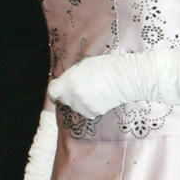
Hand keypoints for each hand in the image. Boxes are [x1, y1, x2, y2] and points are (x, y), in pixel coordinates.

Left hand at [48, 44, 179, 118]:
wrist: (127, 78)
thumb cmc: (106, 66)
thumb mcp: (84, 65)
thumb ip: (71, 76)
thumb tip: (65, 83)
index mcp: (69, 83)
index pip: (52, 92)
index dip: (56, 89)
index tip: (59, 88)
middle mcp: (73, 98)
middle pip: (63, 100)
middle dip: (69, 94)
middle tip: (81, 86)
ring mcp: (83, 107)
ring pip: (75, 106)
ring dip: (80, 101)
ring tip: (93, 90)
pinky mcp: (93, 113)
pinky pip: (86, 110)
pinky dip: (91, 105)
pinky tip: (100, 96)